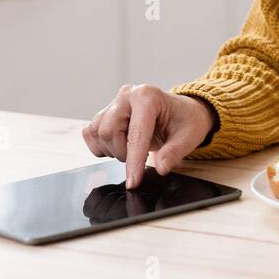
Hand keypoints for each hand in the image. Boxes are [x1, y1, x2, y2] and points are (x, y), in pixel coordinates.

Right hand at [82, 85, 215, 188]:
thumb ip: (174, 152)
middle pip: (109, 132)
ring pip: (97, 133)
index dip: (134, 162)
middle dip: (122, 153)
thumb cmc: (185, 121)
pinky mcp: (105, 112)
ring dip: (112, 150)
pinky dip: (101, 146)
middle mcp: (127, 95)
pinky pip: (90, 133)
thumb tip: (161, 167)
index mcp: (148, 96)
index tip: (133, 183)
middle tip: (141, 157)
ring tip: (132, 149)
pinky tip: (119, 145)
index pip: (136, 134)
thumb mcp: (189, 136)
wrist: (180, 112)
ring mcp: (114, 103)